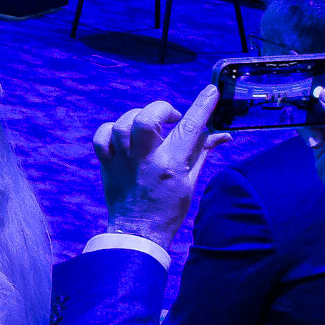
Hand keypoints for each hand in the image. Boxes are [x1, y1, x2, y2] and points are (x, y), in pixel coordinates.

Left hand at [94, 85, 219, 251]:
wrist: (138, 234)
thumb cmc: (169, 209)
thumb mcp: (191, 181)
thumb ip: (202, 152)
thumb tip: (222, 134)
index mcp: (170, 165)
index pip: (189, 128)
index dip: (201, 106)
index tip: (210, 91)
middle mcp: (145, 160)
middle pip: (146, 119)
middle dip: (161, 110)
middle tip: (171, 119)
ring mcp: (122, 162)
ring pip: (122, 124)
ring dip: (138, 117)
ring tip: (148, 127)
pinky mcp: (106, 165)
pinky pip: (101, 137)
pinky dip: (111, 130)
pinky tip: (123, 136)